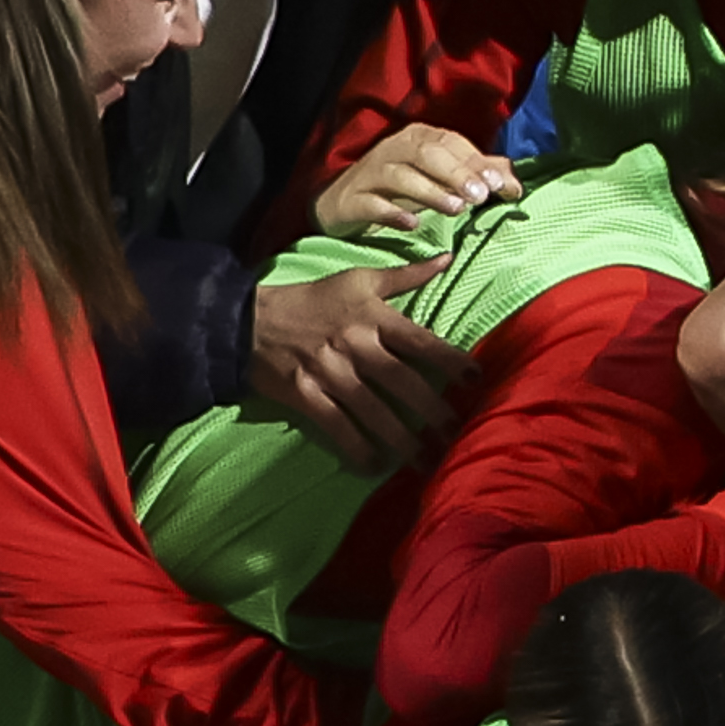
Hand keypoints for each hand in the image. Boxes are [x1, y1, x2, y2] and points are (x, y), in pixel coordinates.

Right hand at [247, 260, 477, 469]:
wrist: (249, 321)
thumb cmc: (311, 300)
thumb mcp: (358, 280)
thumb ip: (405, 276)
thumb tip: (446, 258)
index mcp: (372, 317)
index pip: (420, 340)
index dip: (449, 359)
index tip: (475, 379)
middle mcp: (355, 345)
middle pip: (402, 381)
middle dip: (432, 409)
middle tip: (457, 432)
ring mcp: (330, 372)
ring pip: (374, 410)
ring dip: (403, 439)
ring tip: (428, 461)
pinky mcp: (306, 394)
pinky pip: (337, 426)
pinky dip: (357, 448)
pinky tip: (376, 467)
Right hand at [317, 124, 517, 234]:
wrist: (342, 204)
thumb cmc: (398, 189)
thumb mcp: (438, 179)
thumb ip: (474, 176)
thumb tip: (513, 182)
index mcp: (418, 138)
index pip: (451, 143)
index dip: (476, 162)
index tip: (501, 185)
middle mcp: (394, 149)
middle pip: (427, 154)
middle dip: (457, 173)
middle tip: (480, 196)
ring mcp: (370, 173)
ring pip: (401, 176)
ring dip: (430, 191)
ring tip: (456, 209)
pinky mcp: (352, 199)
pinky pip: (372, 203)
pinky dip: (392, 212)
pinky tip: (412, 224)